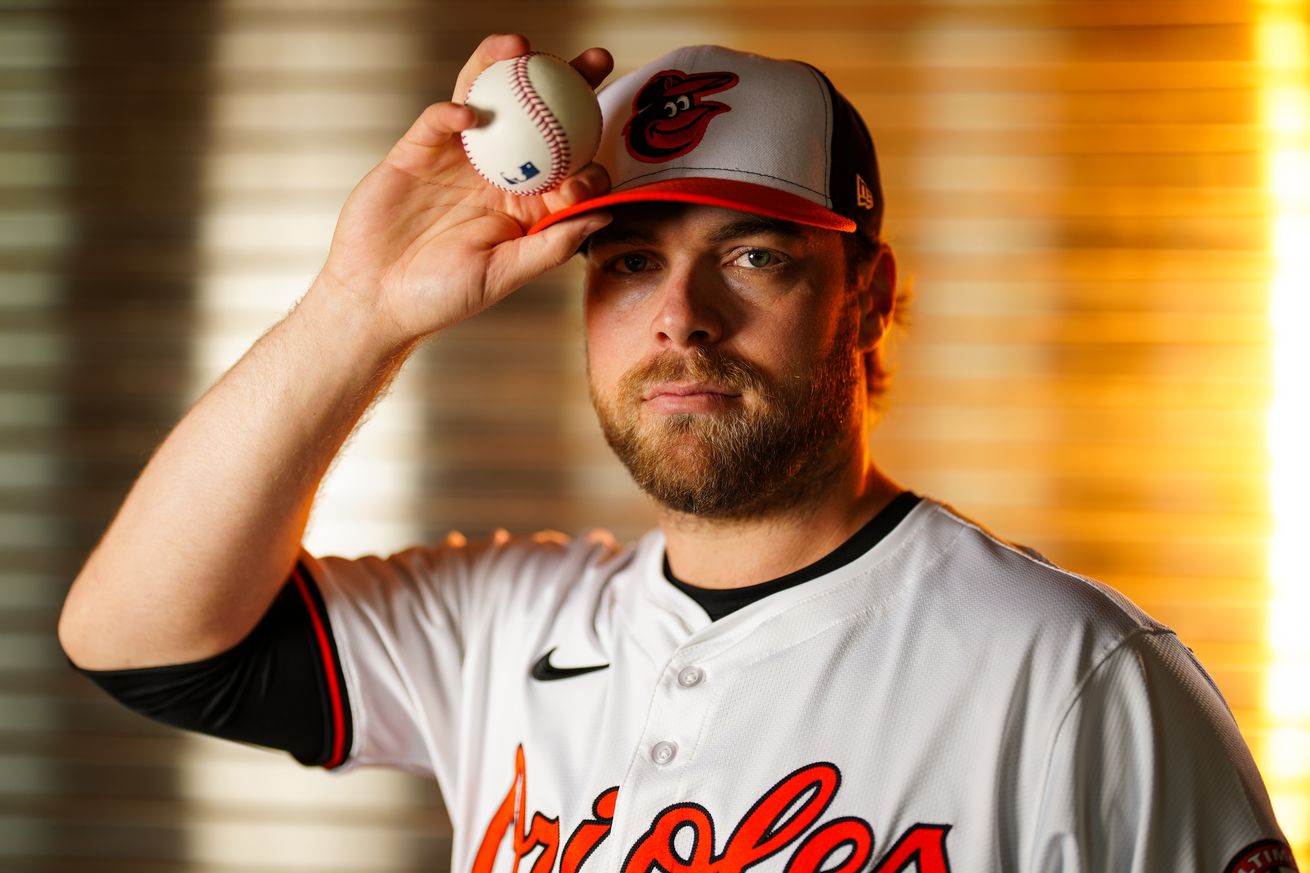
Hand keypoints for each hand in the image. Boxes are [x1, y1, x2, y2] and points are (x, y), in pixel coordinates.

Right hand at [317, 33, 613, 348]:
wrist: (376, 298)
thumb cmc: (442, 297)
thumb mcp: (505, 275)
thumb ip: (553, 244)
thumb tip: (605, 213)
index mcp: (525, 203)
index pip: (568, 164)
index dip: (588, 156)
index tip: (586, 169)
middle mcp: (497, 172)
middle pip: (538, 116)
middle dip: (567, 84)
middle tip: (594, 60)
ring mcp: (458, 157)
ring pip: (487, 100)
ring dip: (504, 68)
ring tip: (522, 46)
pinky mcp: (417, 150)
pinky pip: (437, 119)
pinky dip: (452, 110)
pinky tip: (468, 111)